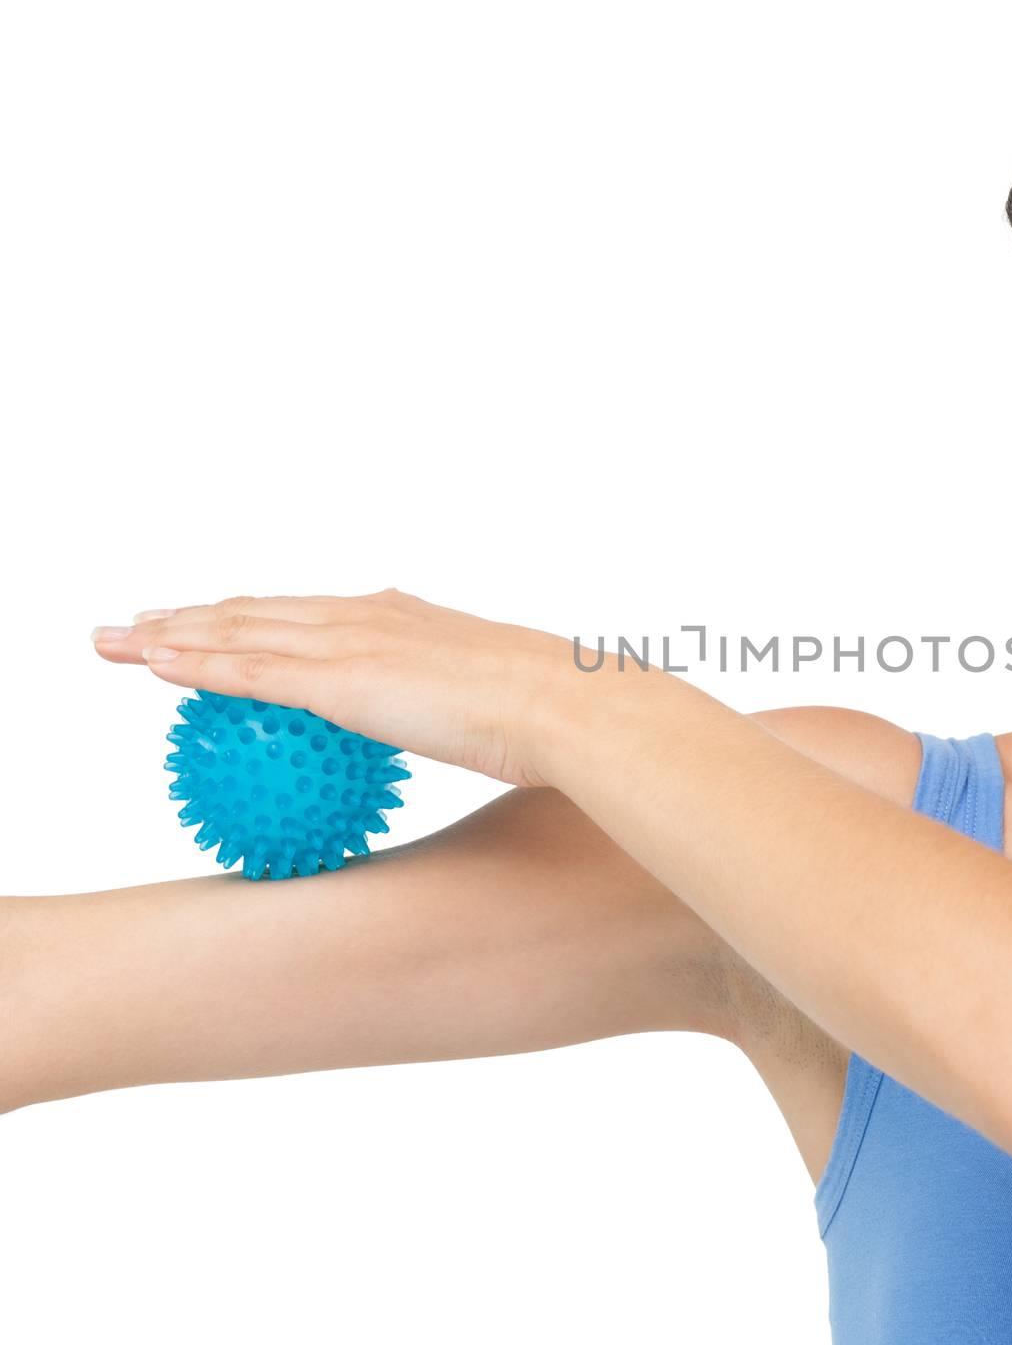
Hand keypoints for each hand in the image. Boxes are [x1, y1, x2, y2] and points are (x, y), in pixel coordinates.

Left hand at [91, 587, 554, 788]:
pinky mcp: (340, 679)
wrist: (561, 705)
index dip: (252, 614)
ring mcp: (350, 642)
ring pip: (238, 630)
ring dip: (170, 632)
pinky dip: (198, 664)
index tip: (214, 620)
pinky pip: (250, 670)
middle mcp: (367, 616)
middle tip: (137, 622)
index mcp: (401, 617)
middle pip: (257, 610)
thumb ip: (458, 709)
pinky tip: (153, 665)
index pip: (306, 613)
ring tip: (117, 637)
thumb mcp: (493, 706)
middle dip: (191, 613)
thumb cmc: (545, 716)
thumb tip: (462, 734)